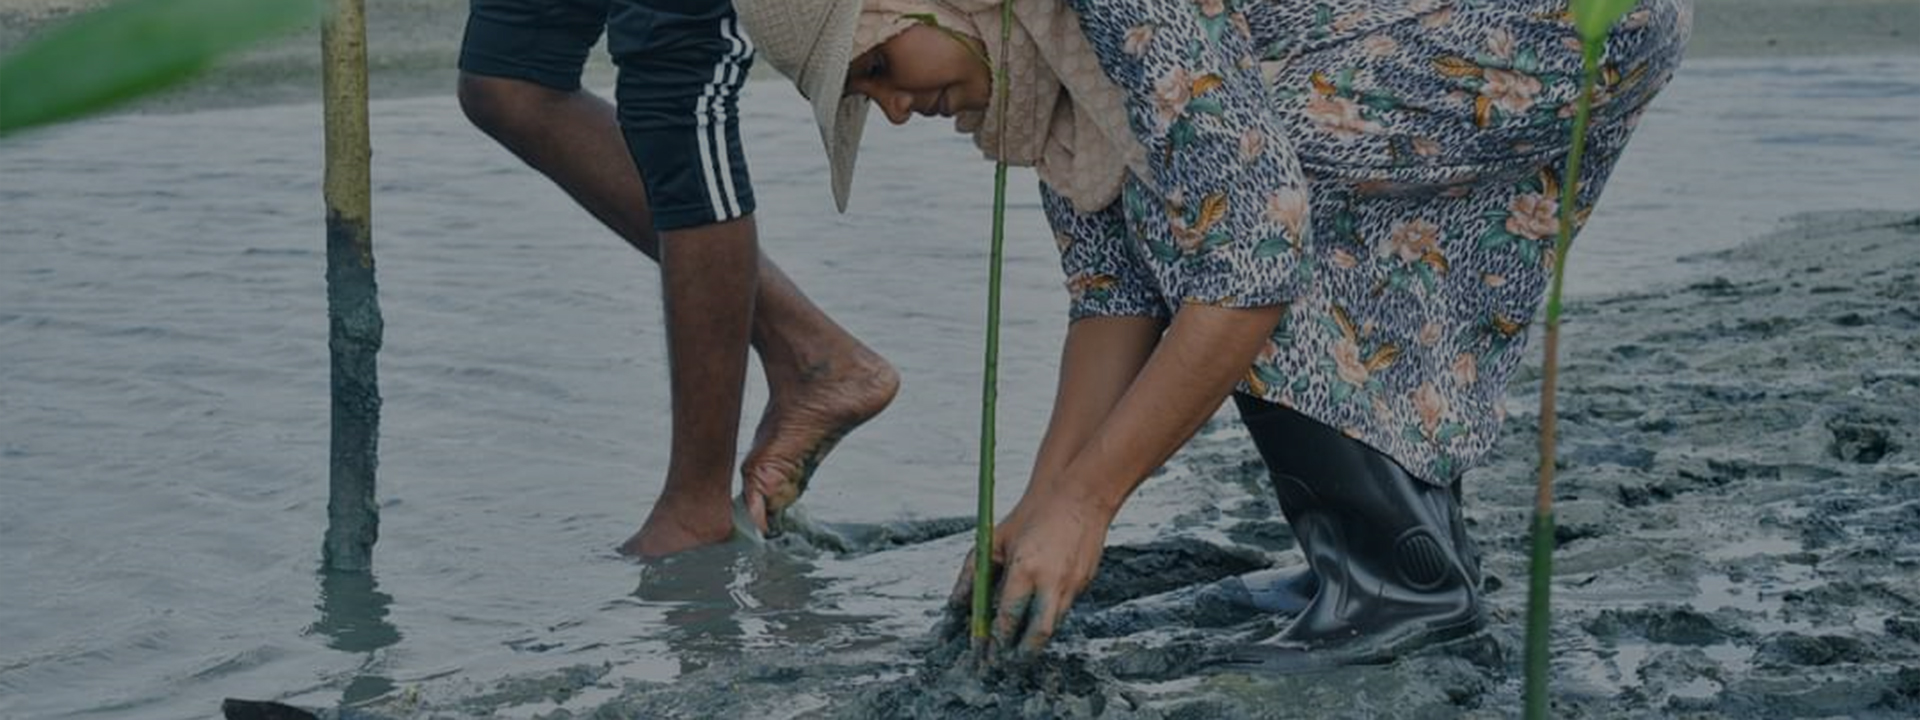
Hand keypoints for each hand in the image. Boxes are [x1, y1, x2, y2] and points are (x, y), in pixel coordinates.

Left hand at [946, 489, 1111, 656]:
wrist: (1078, 497)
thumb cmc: (1029, 517)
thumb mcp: (992, 542)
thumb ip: (973, 576)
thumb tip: (956, 606)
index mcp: (1025, 570)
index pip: (1008, 618)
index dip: (995, 640)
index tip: (983, 653)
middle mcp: (1052, 582)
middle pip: (1038, 634)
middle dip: (1020, 655)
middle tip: (1005, 663)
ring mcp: (1073, 585)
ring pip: (1053, 626)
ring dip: (1034, 640)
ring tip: (1017, 647)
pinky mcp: (1085, 583)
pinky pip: (1062, 609)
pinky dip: (1046, 616)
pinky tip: (1035, 615)